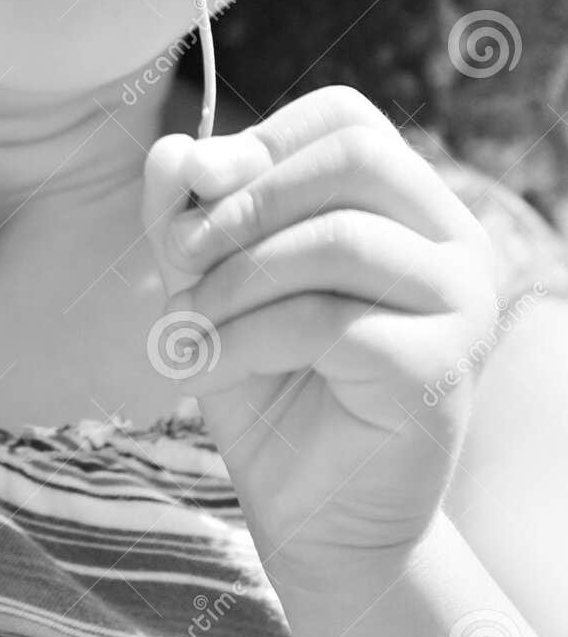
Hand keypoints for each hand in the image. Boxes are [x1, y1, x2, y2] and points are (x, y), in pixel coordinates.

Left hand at [141, 85, 499, 588]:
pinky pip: (329, 322)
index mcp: (409, 203)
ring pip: (338, 240)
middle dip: (245, 201)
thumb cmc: (268, 383)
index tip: (194, 187)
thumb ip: (191, 209)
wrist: (314, 518)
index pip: (347, 118)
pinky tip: (204, 367)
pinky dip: (245, 338)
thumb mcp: (212, 279)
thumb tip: (175, 149)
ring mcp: (462, 303)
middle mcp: (454, 241)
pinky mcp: (442, 369)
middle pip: (354, 159)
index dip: (261, 139)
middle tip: (175, 258)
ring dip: (235, 279)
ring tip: (184, 324)